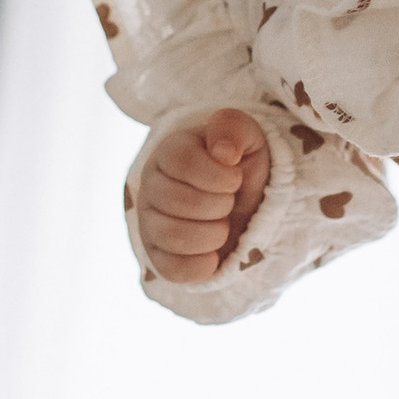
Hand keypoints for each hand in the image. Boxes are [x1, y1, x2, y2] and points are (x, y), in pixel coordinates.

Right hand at [139, 108, 269, 281]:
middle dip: (220, 205)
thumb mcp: (248, 139)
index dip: (217, 174)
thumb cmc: (241, 169)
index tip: (235, 178)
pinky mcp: (157, 257)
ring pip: (174, 236)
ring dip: (214, 234)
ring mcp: (150, 223)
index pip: (181, 160)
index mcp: (169, 152)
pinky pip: (173, 269)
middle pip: (179, 200)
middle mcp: (151, 186)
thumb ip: (234, 129)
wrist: (244, 207)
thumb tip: (224, 152)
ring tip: (223, 226)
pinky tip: (215, 253)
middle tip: (229, 202)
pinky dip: (204, 264)